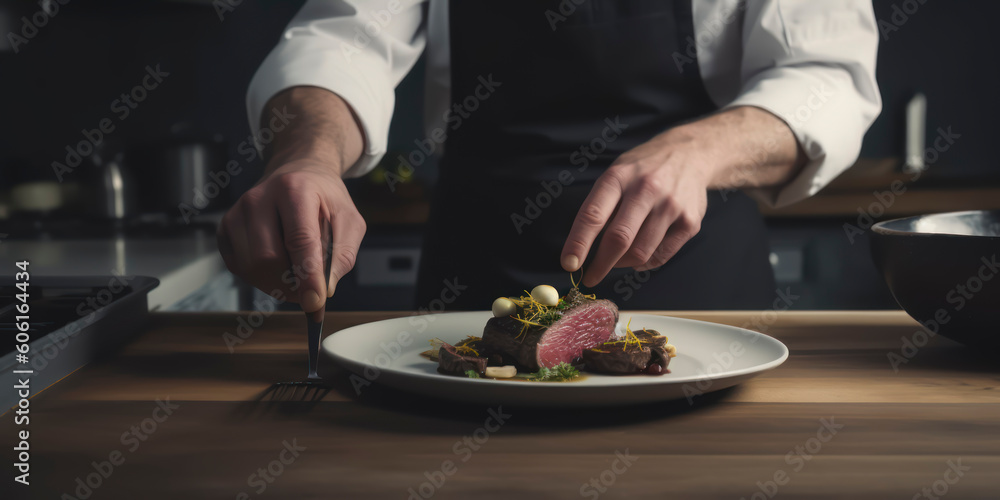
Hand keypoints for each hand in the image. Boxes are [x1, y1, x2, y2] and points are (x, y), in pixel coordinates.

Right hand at [217, 159, 366, 311]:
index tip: (315, 303)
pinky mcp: (225, 228)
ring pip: (251, 267)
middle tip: (310, 290)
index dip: (307, 275)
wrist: (298, 175)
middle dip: (290, 284)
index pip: (299, 239)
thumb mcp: (349, 221)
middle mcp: (259, 197)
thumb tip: (324, 291)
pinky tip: (277, 265)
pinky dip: (260, 278)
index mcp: (294, 189)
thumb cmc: (325, 200)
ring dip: (276, 284)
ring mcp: (237, 212)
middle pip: (267, 258)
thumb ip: (342, 255)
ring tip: (296, 275)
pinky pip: (239, 268)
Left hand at [561, 131, 709, 286]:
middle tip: (590, 278)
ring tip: (616, 262)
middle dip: (600, 265)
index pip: (593, 215)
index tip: (569, 264)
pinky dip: (645, 263)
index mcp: (619, 177)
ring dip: (622, 264)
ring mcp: (671, 206)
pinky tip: (638, 258)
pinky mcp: (690, 222)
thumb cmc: (643, 169)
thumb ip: (602, 206)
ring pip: (640, 252)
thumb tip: (584, 248)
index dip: (578, 243)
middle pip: (618, 239)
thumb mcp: (617, 174)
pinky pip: (661, 256)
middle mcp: (646, 189)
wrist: (690, 154)